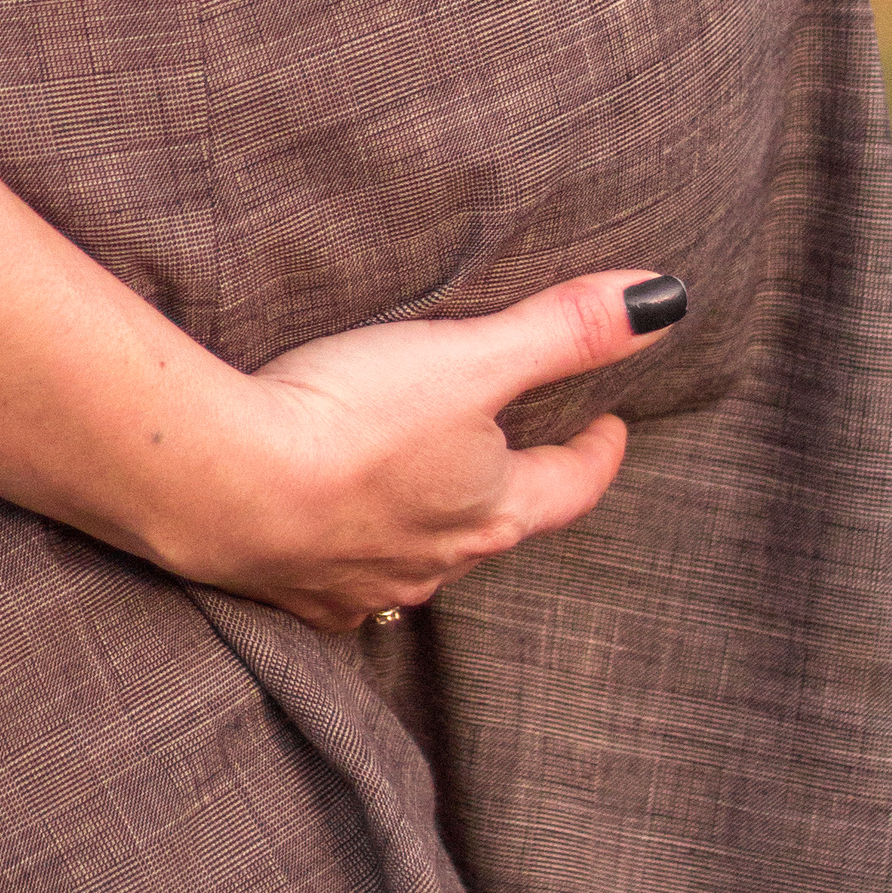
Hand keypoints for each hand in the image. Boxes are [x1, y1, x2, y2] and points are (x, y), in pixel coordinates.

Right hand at [152, 269, 678, 631]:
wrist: (227, 485)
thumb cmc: (355, 421)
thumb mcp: (471, 358)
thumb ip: (566, 329)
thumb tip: (664, 300)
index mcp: (492, 510)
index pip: (570, 487)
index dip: (596, 453)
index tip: (610, 425)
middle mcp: (438, 563)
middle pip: (497, 527)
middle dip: (514, 490)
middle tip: (520, 450)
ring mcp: (364, 584)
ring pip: (421, 559)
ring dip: (432, 526)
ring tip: (425, 489)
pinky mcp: (293, 591)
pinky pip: (342, 579)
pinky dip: (350, 554)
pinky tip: (334, 537)